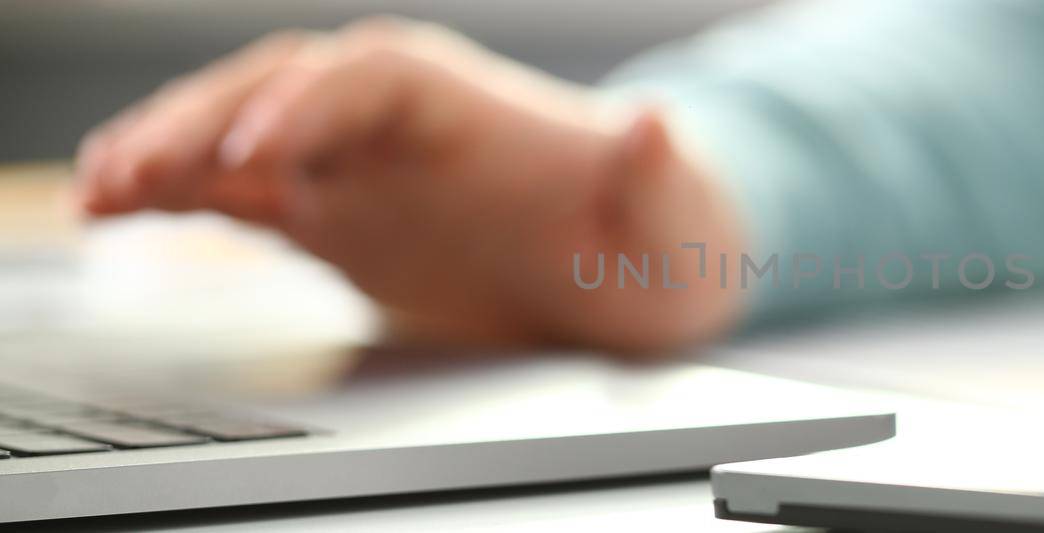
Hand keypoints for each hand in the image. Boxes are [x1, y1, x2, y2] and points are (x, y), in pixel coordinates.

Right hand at [75, 17, 745, 353]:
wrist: (619, 267)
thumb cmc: (644, 230)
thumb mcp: (671, 210)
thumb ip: (659, 172)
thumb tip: (659, 124)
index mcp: (463, 99)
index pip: (369, 77)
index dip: (313, 107)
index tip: (269, 155)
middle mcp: (391, 119)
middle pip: (281, 92)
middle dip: (210, 123)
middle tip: (143, 170)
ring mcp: (352, 162)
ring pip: (240, 137)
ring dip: (170, 155)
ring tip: (101, 191)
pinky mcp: (328, 210)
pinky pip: (237, 192)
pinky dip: (175, 196)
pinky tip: (114, 208)